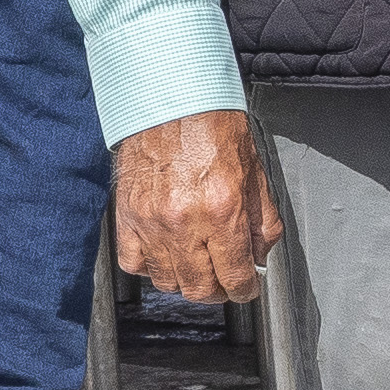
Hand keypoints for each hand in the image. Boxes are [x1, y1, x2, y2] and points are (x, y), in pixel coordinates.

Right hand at [116, 108, 286, 301]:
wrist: (171, 98)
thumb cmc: (212, 126)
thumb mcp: (254, 173)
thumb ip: (261, 222)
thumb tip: (259, 256)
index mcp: (223, 210)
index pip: (235, 276)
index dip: (245, 290)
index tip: (246, 288)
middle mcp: (185, 221)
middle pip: (200, 288)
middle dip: (217, 291)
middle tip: (224, 281)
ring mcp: (152, 221)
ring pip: (167, 281)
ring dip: (184, 281)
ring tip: (195, 266)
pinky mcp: (128, 216)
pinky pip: (133, 263)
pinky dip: (149, 266)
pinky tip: (164, 253)